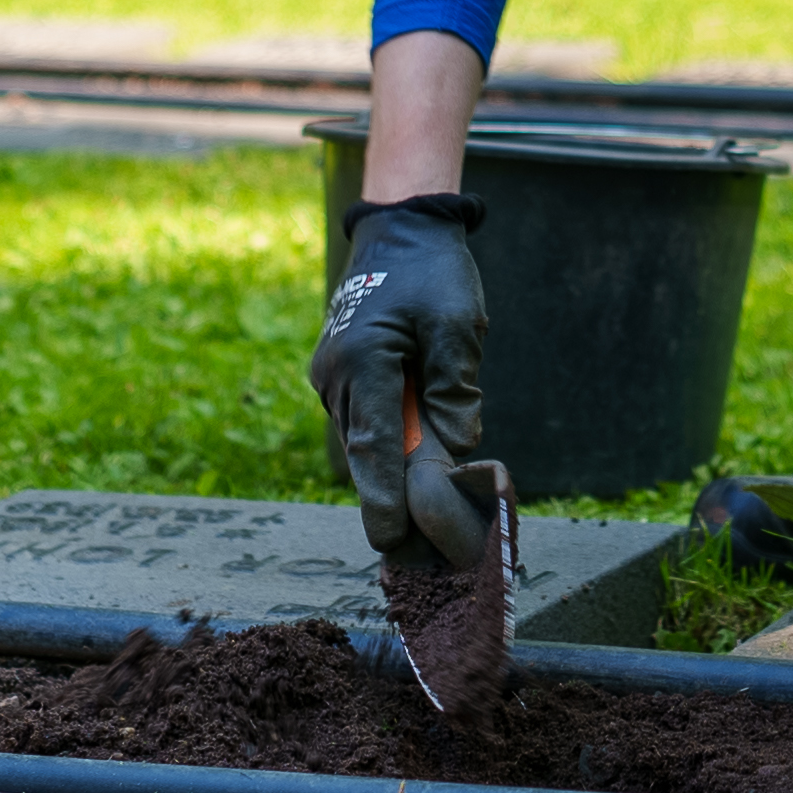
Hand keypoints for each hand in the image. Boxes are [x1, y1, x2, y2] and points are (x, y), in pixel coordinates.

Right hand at [311, 193, 487, 565]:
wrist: (398, 228)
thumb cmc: (433, 272)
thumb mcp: (458, 325)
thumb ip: (455, 389)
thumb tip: (456, 449)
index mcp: (363, 361)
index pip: (374, 445)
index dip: (385, 498)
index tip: (392, 543)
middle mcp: (337, 377)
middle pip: (365, 458)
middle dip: (390, 510)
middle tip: (414, 565)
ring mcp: (334, 380)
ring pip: (366, 447)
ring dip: (393, 485)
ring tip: (425, 540)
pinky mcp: (344, 380)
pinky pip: (368, 428)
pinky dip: (389, 457)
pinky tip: (416, 487)